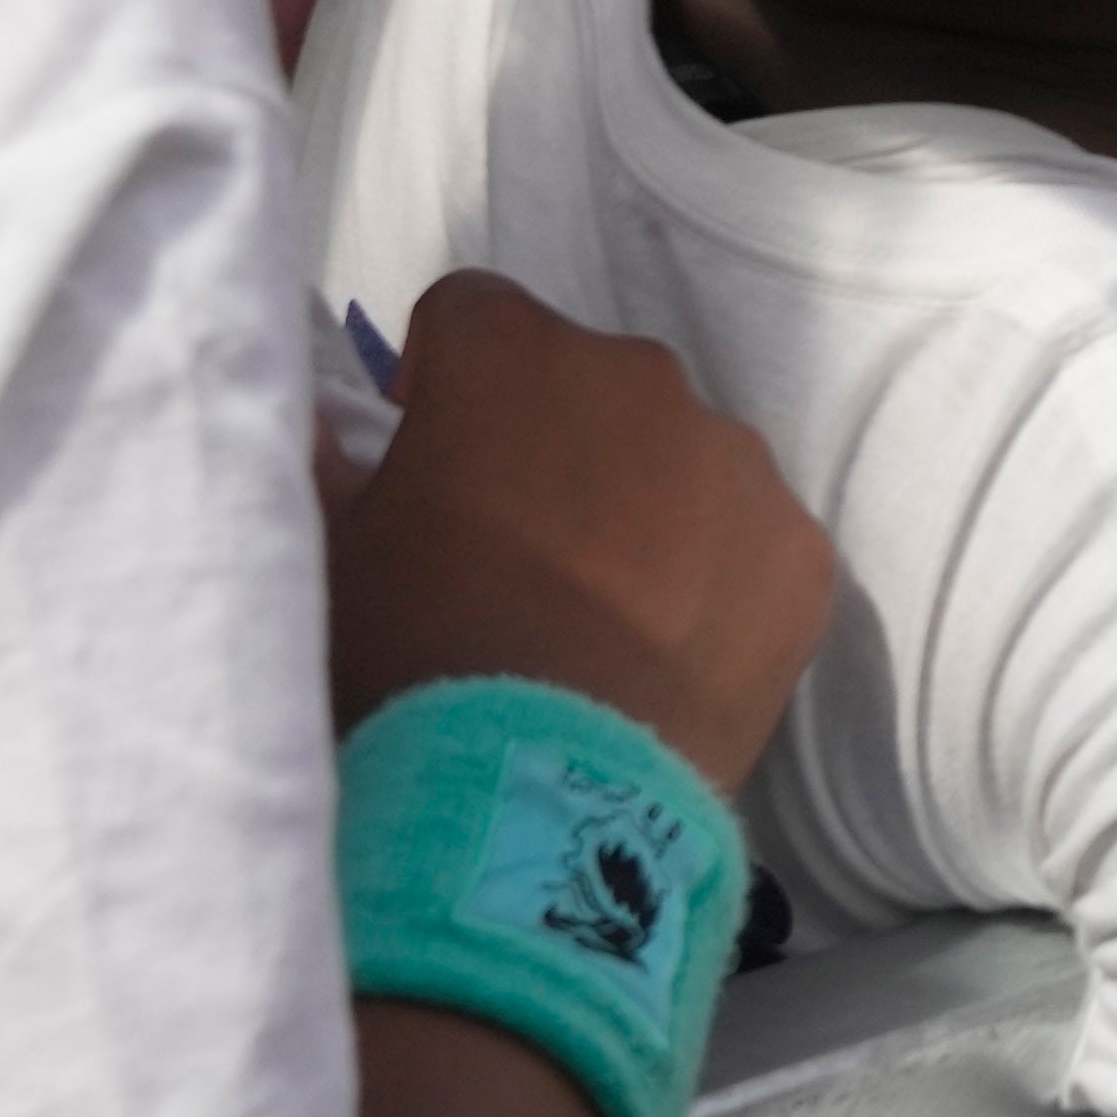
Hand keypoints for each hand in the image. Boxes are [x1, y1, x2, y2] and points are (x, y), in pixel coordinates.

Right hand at [324, 272, 835, 788]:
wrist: (535, 797)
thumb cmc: (408, 657)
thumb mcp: (326, 554)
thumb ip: (319, 460)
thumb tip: (316, 421)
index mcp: (511, 354)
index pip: (471, 318)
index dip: (443, 385)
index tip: (431, 464)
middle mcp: (638, 379)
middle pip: (586, 388)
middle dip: (550, 448)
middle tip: (514, 559)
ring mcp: (736, 463)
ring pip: (681, 460)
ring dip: (643, 509)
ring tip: (597, 622)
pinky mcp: (800, 554)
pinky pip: (751, 545)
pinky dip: (718, 584)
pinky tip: (669, 660)